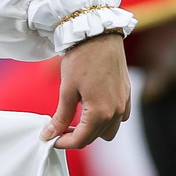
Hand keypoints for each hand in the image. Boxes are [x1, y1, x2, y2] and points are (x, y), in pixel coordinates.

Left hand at [45, 32, 131, 148]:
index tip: (51, 139)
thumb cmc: (80, 59)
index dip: (64, 143)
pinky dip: (107, 117)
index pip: (82, 140)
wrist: (98, 33)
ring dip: (95, 129)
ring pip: (111, 130)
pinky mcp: (127, 93)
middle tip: (61, 127)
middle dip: (78, 136)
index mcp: (100, 113)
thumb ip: (60, 116)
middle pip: (96, 138)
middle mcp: (117, 111)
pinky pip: (120, 116)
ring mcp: (124, 102)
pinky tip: (92, 106)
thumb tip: (49, 135)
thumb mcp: (67, 89)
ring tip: (77, 117)